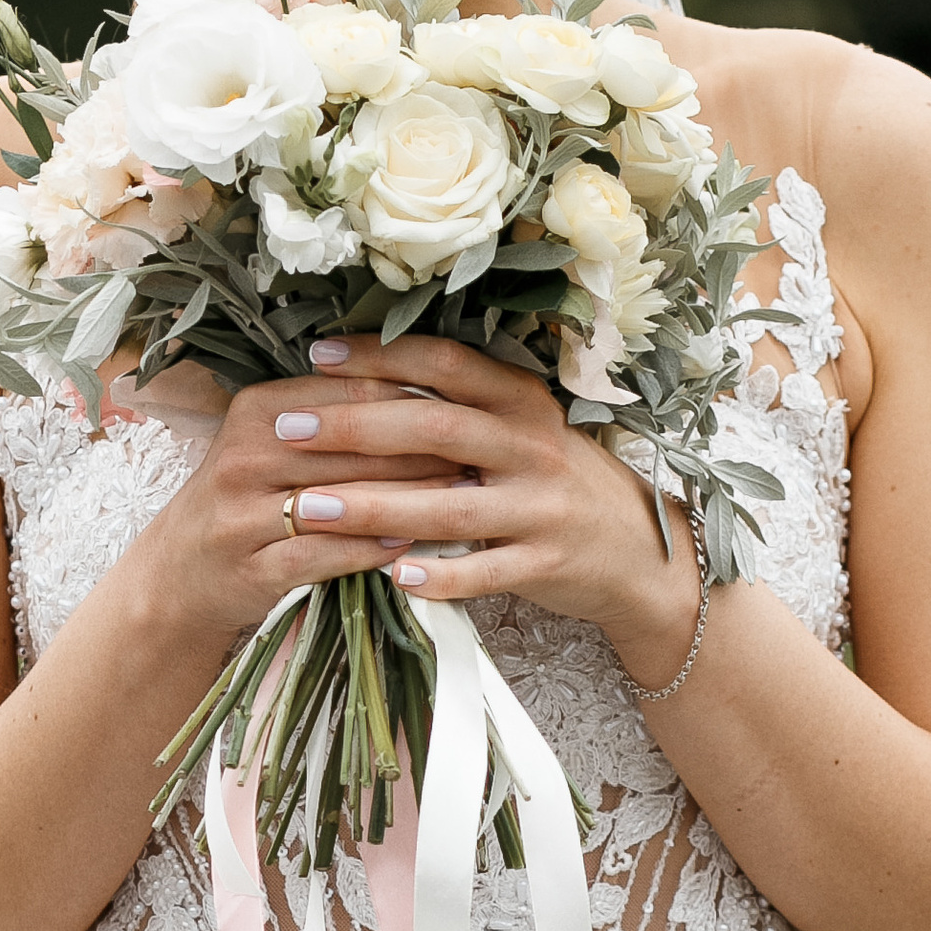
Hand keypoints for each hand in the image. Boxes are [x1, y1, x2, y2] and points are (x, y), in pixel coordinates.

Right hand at [126, 342, 471, 657]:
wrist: (181, 571)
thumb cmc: (248, 497)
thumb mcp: (275, 440)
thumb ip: (336, 413)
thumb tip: (429, 385)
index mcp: (258, 410)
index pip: (350, 392)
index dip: (414, 397)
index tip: (468, 404)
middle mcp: (246, 456)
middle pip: (354, 446)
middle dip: (425, 450)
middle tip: (482, 452)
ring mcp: (245, 515)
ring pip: (345, 499)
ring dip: (411, 499)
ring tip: (464, 495)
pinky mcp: (254, 567)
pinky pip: (326, 555)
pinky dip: (371, 549)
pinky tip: (411, 544)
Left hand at [252, 333, 703, 676]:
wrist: (642, 552)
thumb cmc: (557, 481)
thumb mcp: (523, 429)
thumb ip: (461, 405)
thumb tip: (366, 378)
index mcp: (520, 400)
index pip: (443, 362)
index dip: (379, 355)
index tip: (317, 355)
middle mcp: (532, 445)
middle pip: (433, 426)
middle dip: (353, 426)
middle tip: (287, 428)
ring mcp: (541, 507)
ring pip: (448, 504)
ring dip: (373, 507)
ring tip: (308, 509)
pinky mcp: (546, 564)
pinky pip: (484, 572)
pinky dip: (438, 576)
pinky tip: (390, 576)